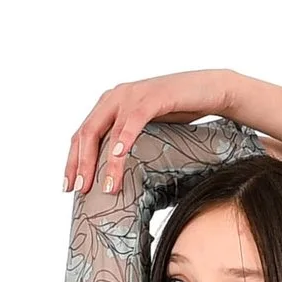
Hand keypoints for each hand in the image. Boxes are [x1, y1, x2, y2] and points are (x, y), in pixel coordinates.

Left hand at [63, 70, 239, 194]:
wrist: (212, 90)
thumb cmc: (180, 111)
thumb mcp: (147, 129)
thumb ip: (127, 140)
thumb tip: (115, 173)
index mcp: (110, 103)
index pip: (82, 134)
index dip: (72, 161)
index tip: (69, 187)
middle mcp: (116, 96)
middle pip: (87, 133)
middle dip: (81, 164)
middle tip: (79, 191)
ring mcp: (133, 94)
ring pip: (107, 131)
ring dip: (103, 162)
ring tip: (104, 187)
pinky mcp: (153, 97)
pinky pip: (132, 121)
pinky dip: (124, 140)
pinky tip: (118, 157)